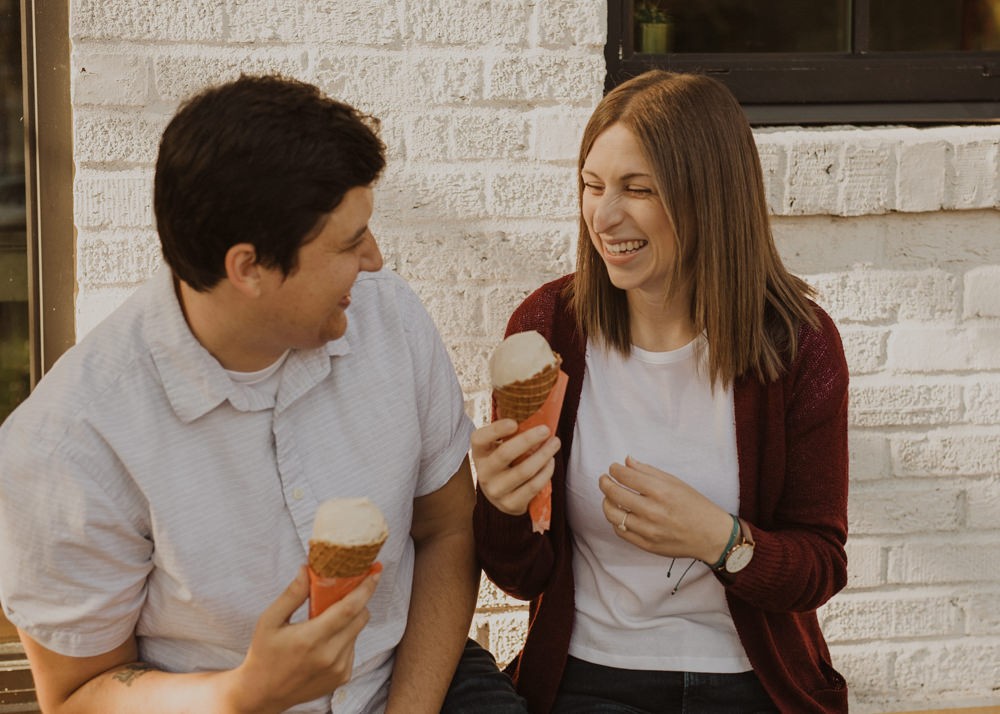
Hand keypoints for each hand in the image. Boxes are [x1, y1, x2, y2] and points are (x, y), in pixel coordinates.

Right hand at [225, 565, 378, 713]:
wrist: (263, 694)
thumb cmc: (264, 654)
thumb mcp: (269, 621)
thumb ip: (292, 595)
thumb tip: (307, 569)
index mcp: (311, 638)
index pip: (349, 608)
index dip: (365, 588)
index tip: (375, 572)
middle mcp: (330, 655)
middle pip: (360, 617)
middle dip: (358, 600)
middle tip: (344, 592)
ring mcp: (338, 669)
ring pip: (357, 632)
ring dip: (349, 621)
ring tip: (325, 622)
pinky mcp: (342, 677)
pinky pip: (353, 648)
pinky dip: (345, 639)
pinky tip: (324, 643)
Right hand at [471, 419, 559, 516]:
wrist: (501, 496)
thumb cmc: (504, 463)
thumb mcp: (497, 447)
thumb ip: (508, 433)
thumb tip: (532, 410)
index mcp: (479, 453)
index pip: (479, 439)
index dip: (496, 430)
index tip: (514, 423)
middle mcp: (484, 473)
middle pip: (505, 453)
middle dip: (528, 439)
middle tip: (546, 429)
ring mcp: (496, 490)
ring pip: (524, 470)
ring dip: (544, 455)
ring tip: (554, 443)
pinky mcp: (510, 504)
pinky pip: (533, 486)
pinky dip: (546, 472)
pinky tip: (551, 462)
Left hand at [599, 456, 732, 563]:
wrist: (711, 535)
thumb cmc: (695, 505)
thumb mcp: (675, 482)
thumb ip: (648, 471)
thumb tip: (626, 461)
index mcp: (661, 492)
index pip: (626, 476)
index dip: (615, 470)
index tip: (613, 468)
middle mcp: (653, 511)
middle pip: (615, 495)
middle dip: (605, 483)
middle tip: (604, 479)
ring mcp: (648, 530)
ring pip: (613, 515)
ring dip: (606, 503)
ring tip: (609, 497)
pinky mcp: (646, 545)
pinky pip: (621, 532)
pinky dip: (615, 521)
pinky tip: (619, 513)